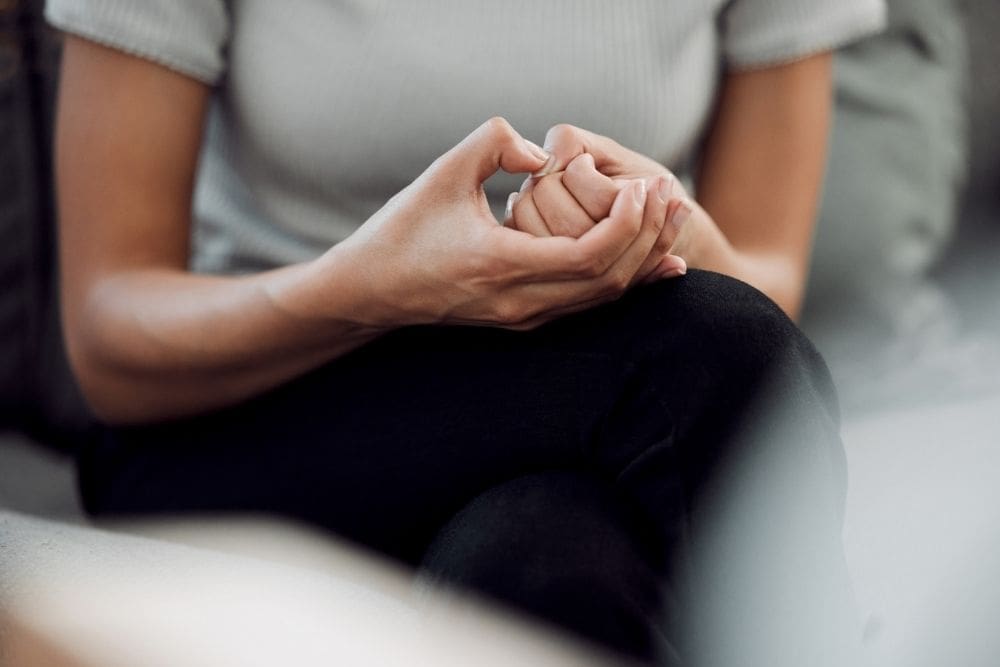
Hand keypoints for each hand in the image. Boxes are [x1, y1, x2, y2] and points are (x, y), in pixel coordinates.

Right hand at [327, 118, 668, 330]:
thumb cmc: (403, 229)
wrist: (371, 290)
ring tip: (671, 219)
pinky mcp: (525, 320)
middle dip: (649, 236)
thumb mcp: (443, 172)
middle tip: (672, 193)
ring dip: (643, 258)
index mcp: (501, 265)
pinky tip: (654, 263)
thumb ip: (495, 143)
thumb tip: (546, 154)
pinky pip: (589, 305)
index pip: (589, 254)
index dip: (627, 222)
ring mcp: (524, 318)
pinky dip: (624, 281)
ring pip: (603, 297)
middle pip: (609, 279)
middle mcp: (520, 302)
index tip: (643, 186)